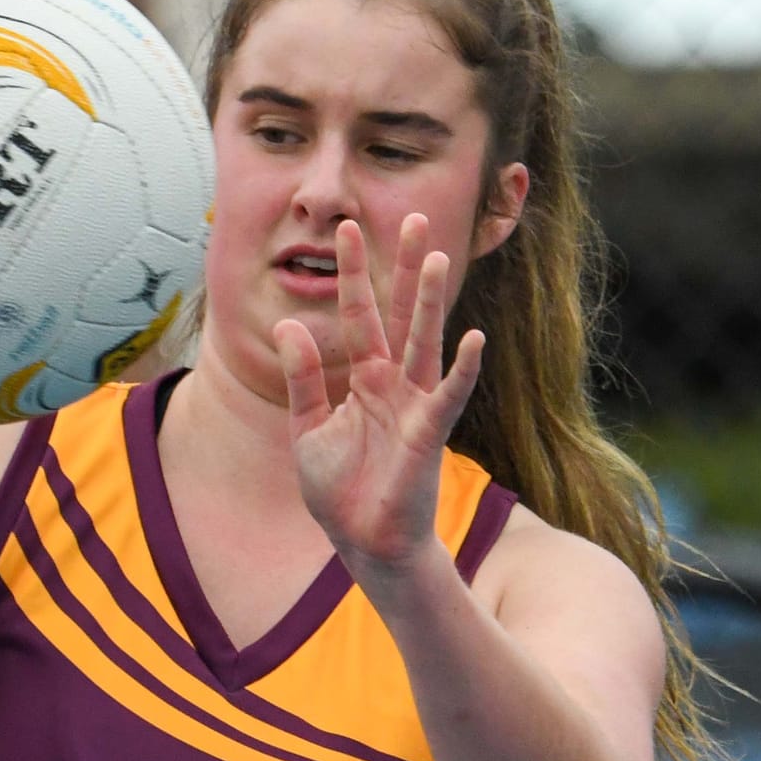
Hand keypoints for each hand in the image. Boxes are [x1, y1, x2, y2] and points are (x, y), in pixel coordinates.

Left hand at [274, 215, 483, 574]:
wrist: (363, 542)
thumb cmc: (342, 490)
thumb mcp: (307, 428)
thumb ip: (302, 377)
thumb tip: (289, 324)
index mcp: (365, 378)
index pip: (358, 314)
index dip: (351, 273)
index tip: (344, 228)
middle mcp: (394, 383)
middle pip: (401, 314)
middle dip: (405, 268)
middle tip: (415, 218)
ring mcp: (415, 405)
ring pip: (424, 343)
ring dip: (431, 302)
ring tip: (438, 257)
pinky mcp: (427, 435)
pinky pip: (446, 397)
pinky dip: (461, 369)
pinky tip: (471, 338)